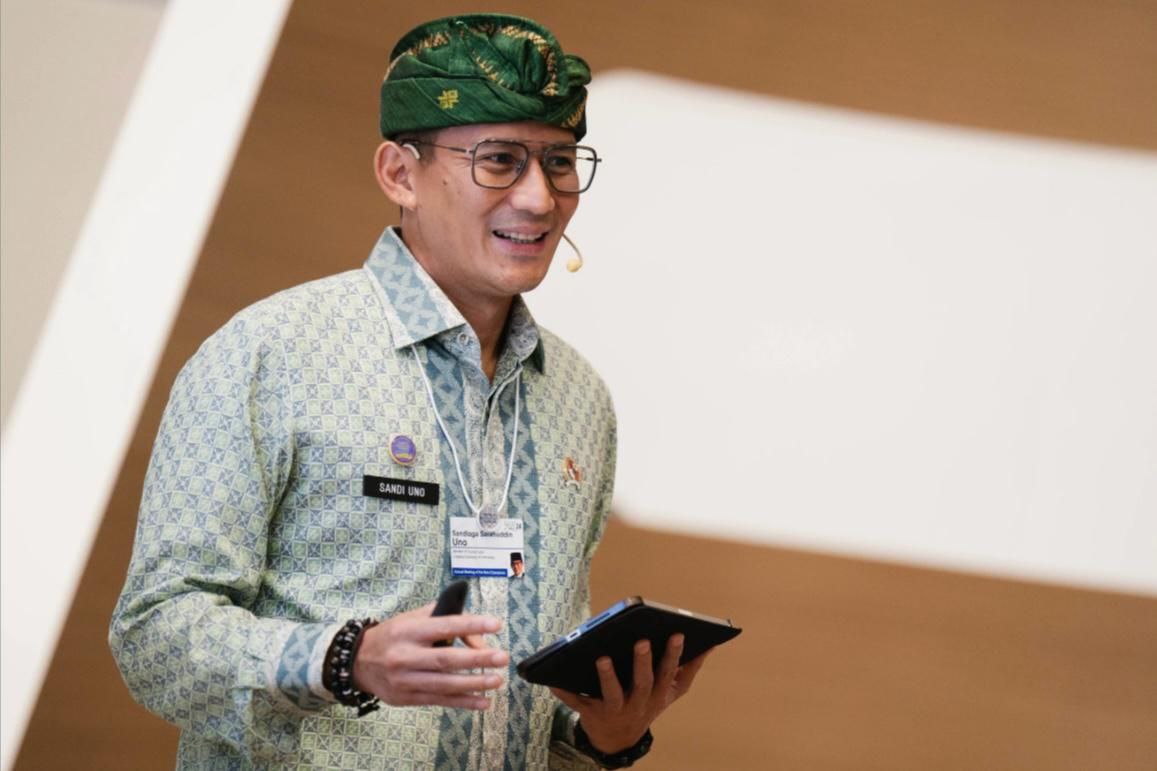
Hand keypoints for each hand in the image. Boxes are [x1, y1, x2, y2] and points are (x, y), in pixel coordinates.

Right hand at [353, 602, 508, 709]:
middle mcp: (405, 656)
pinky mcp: (407, 698)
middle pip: (446, 659)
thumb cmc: (393, 636)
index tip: (495, 624)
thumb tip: (476, 629)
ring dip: (474, 683)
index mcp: (408, 631)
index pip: (444, 626)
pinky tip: (483, 701)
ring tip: (496, 680)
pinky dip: (463, 702)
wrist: (357, 662)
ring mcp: (405, 680)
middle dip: (477, 659)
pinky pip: (440, 701)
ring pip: (444, 684)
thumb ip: (442, 618)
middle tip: (501, 657)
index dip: (471, 625)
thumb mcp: (412, 619)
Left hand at [550, 634, 710, 752]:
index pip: (668, 673)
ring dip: (607, 678)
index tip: (677, 633)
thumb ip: (689, 669)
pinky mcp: (590, 713)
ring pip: (612, 695)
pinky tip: (555, 679)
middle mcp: (638, 704)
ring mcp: (614, 710)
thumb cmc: (646, 704)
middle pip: (642, 684)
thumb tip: (710, 645)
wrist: (617, 739)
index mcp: (657, 695)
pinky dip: (565, 693)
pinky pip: (577, 703)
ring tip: (602, 657)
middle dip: (643, 663)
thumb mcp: (671, 692)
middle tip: (641, 641)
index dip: (673, 655)